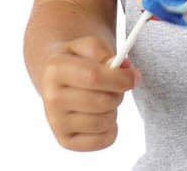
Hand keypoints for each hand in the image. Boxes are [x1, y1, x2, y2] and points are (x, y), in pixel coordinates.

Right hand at [41, 35, 140, 151]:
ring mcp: (56, 123)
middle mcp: (51, 99)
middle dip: (119, 93)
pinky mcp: (65, 141)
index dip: (120, 78)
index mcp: (55, 70)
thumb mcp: (88, 45)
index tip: (134, 77)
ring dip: (114, 110)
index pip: (94, 77)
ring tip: (105, 98)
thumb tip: (126, 71)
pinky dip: (111, 129)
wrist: (57, 77)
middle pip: (102, 102)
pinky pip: (103, 140)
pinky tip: (103, 115)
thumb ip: (106, 53)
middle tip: (118, 86)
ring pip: (103, 122)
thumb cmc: (79, 59)